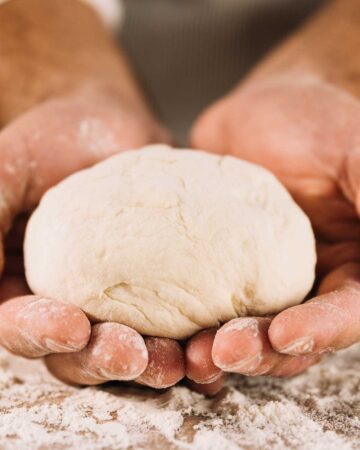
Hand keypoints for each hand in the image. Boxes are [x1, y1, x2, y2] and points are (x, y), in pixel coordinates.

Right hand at [0, 82, 188, 388]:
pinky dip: (191, 340)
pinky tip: (210, 343)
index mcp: (25, 283)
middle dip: (102, 360)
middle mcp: (71, 300)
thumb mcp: (11, 164)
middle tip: (133, 354)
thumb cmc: (58, 137)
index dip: (39, 333)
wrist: (116, 124)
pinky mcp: (164, 290)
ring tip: (177, 360)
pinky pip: (176, 324)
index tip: (70, 325)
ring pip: (129, 350)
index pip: (20, 325)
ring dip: (151, 363)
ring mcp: (121, 299)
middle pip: (77, 353)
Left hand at [187, 72, 359, 384]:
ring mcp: (259, 276)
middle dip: (259, 351)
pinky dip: (185, 318)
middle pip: (290, 336)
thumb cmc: (321, 122)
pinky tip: (160, 324)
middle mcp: (307, 281)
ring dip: (217, 347)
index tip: (283, 333)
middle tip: (220, 352)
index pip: (347, 314)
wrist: (268, 105)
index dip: (320, 331)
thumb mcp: (357, 153)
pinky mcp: (216, 264)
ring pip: (244, 328)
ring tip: (187, 353)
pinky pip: (201, 298)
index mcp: (351, 266)